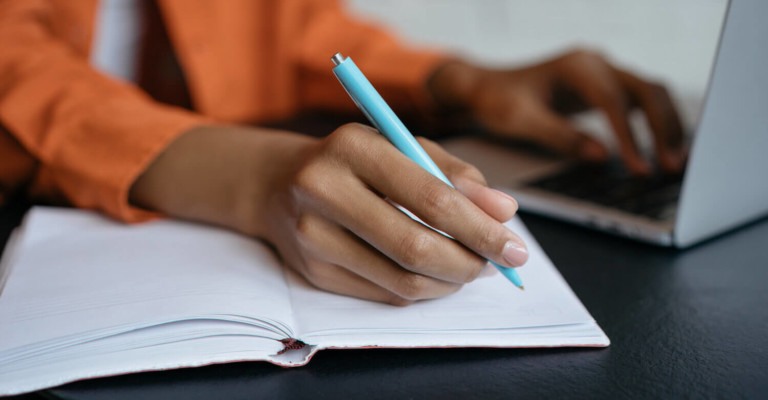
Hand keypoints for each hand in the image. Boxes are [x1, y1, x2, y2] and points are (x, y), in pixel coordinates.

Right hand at [130, 124, 525, 304]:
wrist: (278, 183)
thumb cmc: (354, 160)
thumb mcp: (403, 146)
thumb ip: (455, 173)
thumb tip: (504, 211)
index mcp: (353, 147)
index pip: (430, 197)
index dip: (480, 228)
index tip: (515, 246)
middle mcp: (324, 190)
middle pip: (415, 246)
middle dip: (470, 263)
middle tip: (498, 265)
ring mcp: (311, 236)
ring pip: (401, 279)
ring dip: (450, 282)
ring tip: (471, 267)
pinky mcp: (312, 272)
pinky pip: (384, 294)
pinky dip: (423, 290)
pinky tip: (437, 275)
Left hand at [428, 49, 685, 173]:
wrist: (486, 88)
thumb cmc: (497, 100)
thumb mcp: (520, 120)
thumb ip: (559, 136)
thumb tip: (600, 156)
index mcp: (576, 66)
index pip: (613, 100)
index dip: (629, 135)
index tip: (638, 166)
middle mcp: (596, 63)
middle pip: (647, 90)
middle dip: (664, 128)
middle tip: (672, 166)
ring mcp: (604, 73)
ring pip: (652, 93)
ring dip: (668, 126)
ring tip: (676, 162)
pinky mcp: (606, 88)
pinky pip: (642, 102)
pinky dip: (657, 124)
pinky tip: (663, 150)